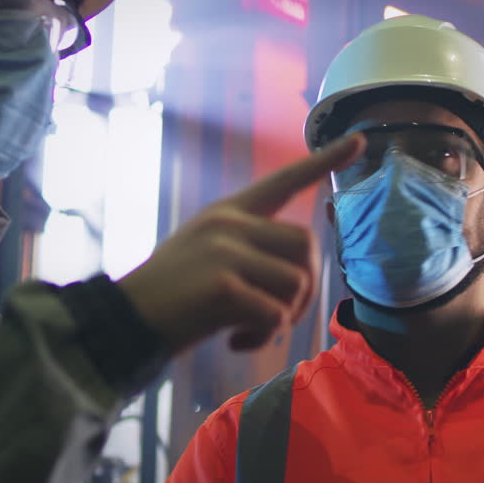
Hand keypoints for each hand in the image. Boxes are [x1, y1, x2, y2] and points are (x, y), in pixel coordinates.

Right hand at [118, 135, 364, 352]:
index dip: (324, 161)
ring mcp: (225, 252)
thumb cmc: (171, 299)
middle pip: (306, 246)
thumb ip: (250, 252)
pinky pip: (275, 315)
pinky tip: (235, 343)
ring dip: (284, 318)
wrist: (123, 324)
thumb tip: (301, 276)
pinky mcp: (223, 286)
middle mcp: (229, 224)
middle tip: (279, 318)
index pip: (284, 181)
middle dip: (306, 289)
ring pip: (297, 282)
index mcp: (228, 213)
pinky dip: (263, 337)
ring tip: (250, 331)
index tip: (360, 140)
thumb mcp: (206, 256)